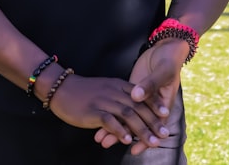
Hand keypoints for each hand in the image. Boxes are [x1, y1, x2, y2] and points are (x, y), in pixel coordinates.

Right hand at [46, 73, 169, 151]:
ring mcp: (103, 100)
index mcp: (118, 85)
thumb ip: (120, 98)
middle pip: (138, 106)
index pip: (142, 94)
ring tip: (152, 142)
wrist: (61, 88)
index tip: (166, 115)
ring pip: (128, 115)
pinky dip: (120, 131)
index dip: (155, 105)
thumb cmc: (84, 92)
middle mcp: (113, 91)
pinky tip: (127, 141)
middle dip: (153, 122)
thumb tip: (134, 112)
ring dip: (142, 130)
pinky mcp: (92, 111)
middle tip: (165, 134)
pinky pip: (109, 121)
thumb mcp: (106, 89)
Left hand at [93, 39, 187, 153]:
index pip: (152, 126)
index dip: (144, 137)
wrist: (165, 48)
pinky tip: (101, 121)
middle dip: (123, 135)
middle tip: (107, 143)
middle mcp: (150, 105)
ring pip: (127, 118)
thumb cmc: (168, 60)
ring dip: (115, 128)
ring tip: (100, 138)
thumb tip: (136, 97)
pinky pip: (122, 106)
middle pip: (137, 125)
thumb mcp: (163, 71)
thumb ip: (150, 84)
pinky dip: (113, 114)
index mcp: (162, 104)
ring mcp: (140, 99)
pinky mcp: (131, 91)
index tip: (133, 148)